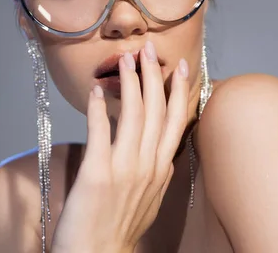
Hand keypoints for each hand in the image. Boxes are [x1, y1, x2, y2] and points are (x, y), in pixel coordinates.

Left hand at [51, 41, 189, 252]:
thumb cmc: (123, 229)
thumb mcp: (151, 198)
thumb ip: (157, 171)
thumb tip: (161, 154)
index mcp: (161, 168)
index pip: (175, 121)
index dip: (179, 91)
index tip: (181, 68)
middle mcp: (148, 165)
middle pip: (156, 111)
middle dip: (154, 76)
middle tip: (149, 49)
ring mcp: (124, 169)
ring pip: (133, 115)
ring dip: (131, 83)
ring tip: (127, 59)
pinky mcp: (98, 174)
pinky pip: (100, 132)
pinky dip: (98, 108)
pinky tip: (96, 91)